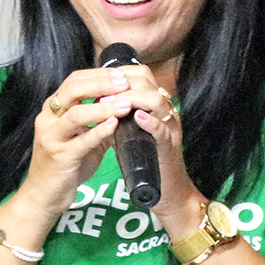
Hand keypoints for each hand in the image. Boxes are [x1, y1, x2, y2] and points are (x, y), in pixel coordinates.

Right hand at [17, 66, 133, 218]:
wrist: (45, 194)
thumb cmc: (66, 163)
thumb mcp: (80, 136)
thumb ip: (96, 120)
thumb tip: (124, 104)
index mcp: (52, 109)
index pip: (74, 81)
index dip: (98, 75)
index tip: (121, 74)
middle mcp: (48, 118)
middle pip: (73, 90)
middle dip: (101, 84)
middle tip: (125, 83)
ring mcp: (52, 137)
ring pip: (76, 114)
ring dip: (104, 107)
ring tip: (126, 103)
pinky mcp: (60, 157)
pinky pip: (82, 141)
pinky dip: (100, 130)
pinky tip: (115, 124)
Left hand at [101, 63, 201, 230]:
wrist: (164, 191)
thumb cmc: (143, 159)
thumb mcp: (129, 129)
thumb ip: (119, 113)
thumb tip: (95, 97)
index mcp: (155, 105)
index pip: (140, 75)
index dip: (118, 73)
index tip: (98, 81)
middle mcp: (165, 111)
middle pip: (148, 82)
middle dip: (122, 82)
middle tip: (101, 91)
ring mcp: (170, 128)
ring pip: (157, 101)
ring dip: (133, 98)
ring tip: (114, 102)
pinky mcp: (170, 147)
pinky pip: (163, 129)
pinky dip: (149, 122)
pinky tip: (136, 118)